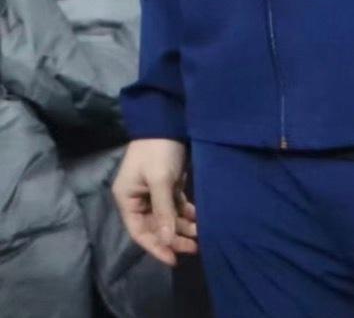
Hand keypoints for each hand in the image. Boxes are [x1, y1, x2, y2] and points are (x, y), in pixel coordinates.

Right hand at [111, 138, 198, 266]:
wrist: (167, 119)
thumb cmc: (158, 150)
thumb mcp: (160, 180)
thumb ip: (163, 211)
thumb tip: (167, 240)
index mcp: (127, 200)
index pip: (141, 231)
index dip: (156, 247)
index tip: (174, 259)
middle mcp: (138, 199)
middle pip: (156, 226)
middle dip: (174, 237)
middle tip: (195, 247)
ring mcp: (153, 191)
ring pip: (168, 216)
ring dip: (183, 225)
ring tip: (201, 234)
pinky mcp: (168, 183)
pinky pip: (176, 204)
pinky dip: (187, 211)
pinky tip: (200, 218)